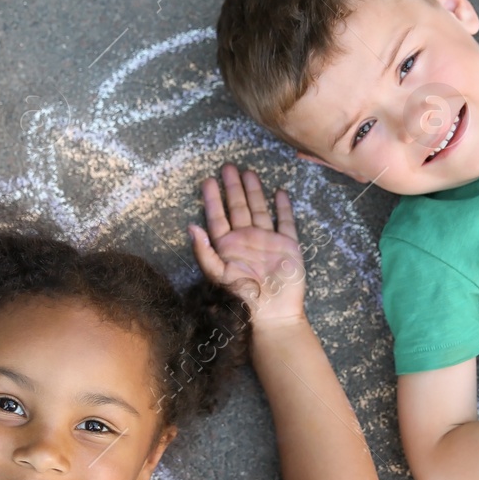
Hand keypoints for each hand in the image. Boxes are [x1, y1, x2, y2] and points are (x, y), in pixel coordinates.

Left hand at [189, 164, 305, 328]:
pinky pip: (285, 221)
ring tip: (248, 172)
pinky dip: (283, 207)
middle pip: (238, 207)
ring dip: (254, 191)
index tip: (208, 180)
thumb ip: (204, 252)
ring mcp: (268, 240)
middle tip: (227, 166)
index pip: (217, 217)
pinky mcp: (288, 245)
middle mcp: (246, 239)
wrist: (274, 312)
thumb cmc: (244, 296)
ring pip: (259, 209)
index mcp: (227, 246)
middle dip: (232, 187)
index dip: (212, 199)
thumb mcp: (218, 275)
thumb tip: (191, 227)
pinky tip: (279, 193)